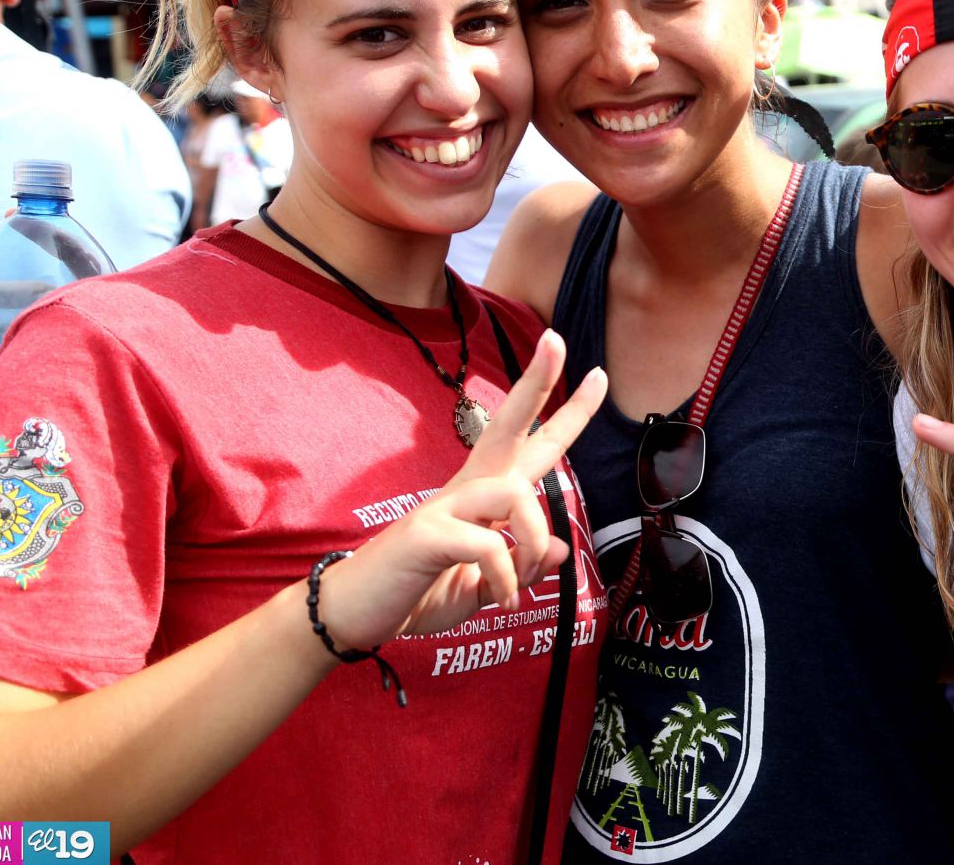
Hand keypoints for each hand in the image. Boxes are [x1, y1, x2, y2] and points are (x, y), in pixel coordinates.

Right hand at [316, 329, 606, 647]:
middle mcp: (465, 489)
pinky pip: (488, 545)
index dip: (564, 411)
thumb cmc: (418, 593)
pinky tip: (500, 598)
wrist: (356, 615)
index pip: (530, 442)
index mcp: (482, 497)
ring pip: (513, 493)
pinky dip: (506, 577)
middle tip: (557, 339)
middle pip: (508, 423)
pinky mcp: (425, 534)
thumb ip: (520, 564)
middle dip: (537, 382)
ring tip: (523, 581)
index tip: (598, 375)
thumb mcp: (483, 585)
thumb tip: (559, 547)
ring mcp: (443, 507)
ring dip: (533, 539)